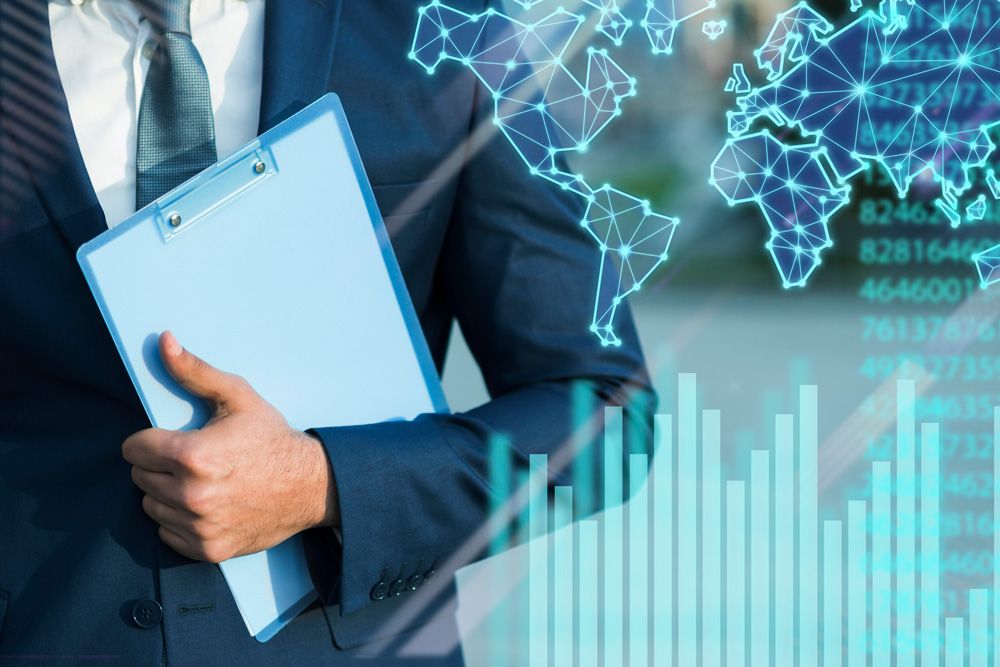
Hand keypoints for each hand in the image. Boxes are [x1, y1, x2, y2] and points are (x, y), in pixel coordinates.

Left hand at [123, 331, 338, 562]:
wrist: (310, 485)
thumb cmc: (271, 437)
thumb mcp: (236, 397)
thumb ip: (194, 371)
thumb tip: (163, 341)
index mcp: (193, 455)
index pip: (132, 449)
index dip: (150, 439)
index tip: (171, 438)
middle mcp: (192, 495)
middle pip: (139, 477)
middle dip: (158, 465)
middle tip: (191, 460)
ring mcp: (199, 526)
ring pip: (150, 506)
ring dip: (166, 493)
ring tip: (199, 481)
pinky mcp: (208, 549)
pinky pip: (167, 534)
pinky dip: (179, 521)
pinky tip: (206, 505)